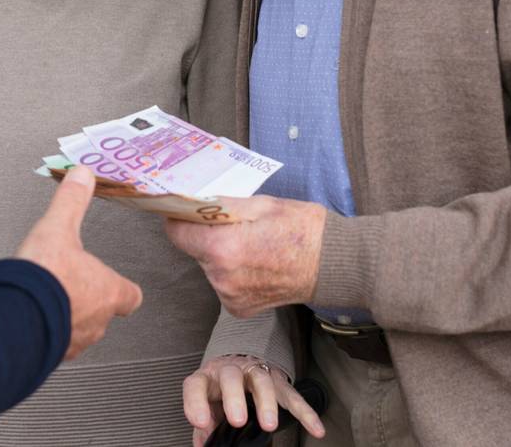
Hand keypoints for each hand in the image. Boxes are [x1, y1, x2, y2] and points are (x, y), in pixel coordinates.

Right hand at [17, 165, 142, 358]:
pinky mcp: (49, 354)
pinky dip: (47, 331)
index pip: (131, 296)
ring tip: (52, 299)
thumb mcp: (58, 227)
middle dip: (90, 299)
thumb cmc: (44, 277)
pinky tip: (33, 316)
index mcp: (107, 291)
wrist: (13, 318)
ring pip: (79, 331)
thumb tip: (82, 176)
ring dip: (68, 316)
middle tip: (74, 285)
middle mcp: (96, 321)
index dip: (124, 288)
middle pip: (104, 313)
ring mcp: (74, 341)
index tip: (119, 283)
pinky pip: (54, 344)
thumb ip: (72, 201)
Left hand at [164, 195, 325, 315]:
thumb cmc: (301, 228)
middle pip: (194, 249)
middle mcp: (222, 279)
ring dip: (220, 253)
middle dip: (206, 234)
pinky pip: (223, 282)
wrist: (334, 263)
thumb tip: (194, 201)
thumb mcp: (259, 204)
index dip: (179, 217)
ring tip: (250, 242)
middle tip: (230, 222)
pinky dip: (232, 270)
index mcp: (223, 249)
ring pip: (209, 266)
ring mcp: (230, 298)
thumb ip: (221, 205)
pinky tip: (255, 261)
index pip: (177, 232)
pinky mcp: (240, 309)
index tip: (185, 209)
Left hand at [183, 355, 324, 445]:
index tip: (202, 423)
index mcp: (207, 378)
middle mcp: (230, 370)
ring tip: (269, 425)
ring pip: (261, 380)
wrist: (240, 363)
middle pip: (231, 376)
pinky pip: (292, 395)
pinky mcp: (278, 381)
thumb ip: (204, 423)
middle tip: (237, 421)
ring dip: (266, 401)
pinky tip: (316, 429)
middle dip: (234, 397)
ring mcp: (254, 372)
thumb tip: (204, 443)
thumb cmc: (220, 390)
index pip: (196, 384)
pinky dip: (305, 412)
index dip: (196, 402)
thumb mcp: (207, 404)